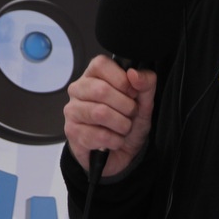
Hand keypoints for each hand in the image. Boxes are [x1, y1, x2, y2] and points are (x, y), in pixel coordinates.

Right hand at [63, 55, 156, 175]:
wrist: (120, 154)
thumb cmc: (127, 123)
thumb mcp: (144, 103)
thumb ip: (146, 84)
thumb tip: (134, 73)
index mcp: (94, 76)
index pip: (100, 64)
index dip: (121, 79)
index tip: (132, 93)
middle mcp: (78, 90)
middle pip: (101, 90)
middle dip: (126, 107)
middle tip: (131, 114)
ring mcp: (72, 111)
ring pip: (100, 113)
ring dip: (121, 125)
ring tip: (123, 128)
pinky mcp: (72, 132)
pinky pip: (98, 135)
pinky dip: (114, 141)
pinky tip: (114, 141)